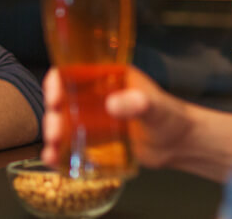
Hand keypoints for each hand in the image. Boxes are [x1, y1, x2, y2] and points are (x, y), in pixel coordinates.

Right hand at [40, 67, 193, 168]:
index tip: (53, 95)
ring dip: (53, 135)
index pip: (73, 71)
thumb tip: (113, 104)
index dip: (57, 81)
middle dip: (52, 115)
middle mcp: (95, 97)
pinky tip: (53, 159)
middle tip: (54, 130)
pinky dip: (60, 152)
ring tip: (53, 148)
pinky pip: (72, 144)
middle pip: (62, 100)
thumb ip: (140, 102)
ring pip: (63, 124)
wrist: (180, 145)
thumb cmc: (171, 117)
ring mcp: (93, 120)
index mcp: (106, 78)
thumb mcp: (157, 106)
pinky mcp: (95, 142)